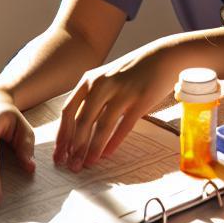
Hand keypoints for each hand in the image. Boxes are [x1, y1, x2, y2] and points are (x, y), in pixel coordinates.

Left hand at [54, 46, 178, 170]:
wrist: (164, 56)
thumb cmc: (133, 70)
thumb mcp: (106, 78)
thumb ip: (91, 97)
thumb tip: (76, 129)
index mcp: (90, 80)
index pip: (68, 111)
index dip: (63, 135)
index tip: (60, 153)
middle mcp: (102, 85)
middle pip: (83, 121)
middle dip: (75, 147)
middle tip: (72, 166)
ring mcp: (122, 92)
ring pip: (102, 126)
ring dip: (93, 148)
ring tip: (88, 164)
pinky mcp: (140, 100)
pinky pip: (123, 126)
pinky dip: (114, 142)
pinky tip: (107, 154)